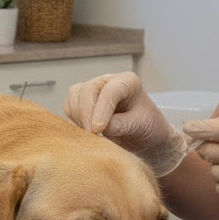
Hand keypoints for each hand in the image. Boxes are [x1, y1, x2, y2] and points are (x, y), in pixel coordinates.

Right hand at [63, 72, 186, 176]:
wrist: (145, 137)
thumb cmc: (148, 128)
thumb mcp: (141, 127)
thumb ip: (121, 125)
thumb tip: (98, 127)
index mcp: (128, 82)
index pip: (110, 90)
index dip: (102, 109)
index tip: (98, 130)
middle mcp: (108, 81)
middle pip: (88, 89)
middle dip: (86, 113)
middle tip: (91, 135)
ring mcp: (94, 90)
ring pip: (75, 95)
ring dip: (78, 116)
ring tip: (90, 135)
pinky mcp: (83, 101)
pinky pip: (69, 106)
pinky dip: (73, 119)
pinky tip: (85, 131)